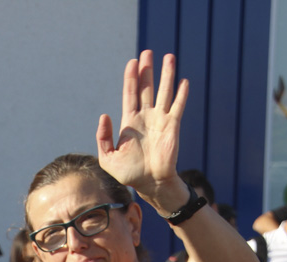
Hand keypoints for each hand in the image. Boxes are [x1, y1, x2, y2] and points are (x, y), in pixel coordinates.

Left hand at [96, 50, 188, 209]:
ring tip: (168, 57)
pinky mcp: (172, 126)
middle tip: (147, 53)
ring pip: (164, 92)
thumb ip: (103, 137)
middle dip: (147, 70)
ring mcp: (160, 120)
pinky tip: (183, 81)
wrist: (149, 183)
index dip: (131, 78)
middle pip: (147, 88)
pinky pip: (177, 107)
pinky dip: (181, 94)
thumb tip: (104, 116)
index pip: (130, 94)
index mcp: (130, 122)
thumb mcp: (108, 157)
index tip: (132, 62)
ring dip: (166, 75)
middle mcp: (146, 117)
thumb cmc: (128, 173)